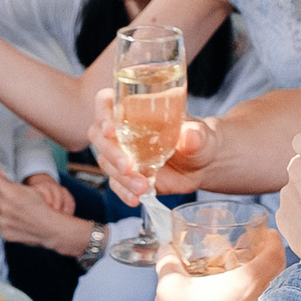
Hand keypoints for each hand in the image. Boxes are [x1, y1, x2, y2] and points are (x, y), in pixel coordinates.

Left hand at [0, 171, 96, 252]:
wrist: (52, 229)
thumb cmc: (43, 206)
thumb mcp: (30, 188)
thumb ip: (9, 181)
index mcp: (11, 193)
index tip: (1, 176)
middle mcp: (4, 208)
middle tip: (10, 193)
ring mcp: (3, 222)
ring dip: (2, 206)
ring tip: (17, 209)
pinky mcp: (4, 233)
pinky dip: (7, 219)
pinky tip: (19, 220)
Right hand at [87, 89, 214, 201]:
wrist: (200, 164)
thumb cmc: (198, 139)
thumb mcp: (200, 134)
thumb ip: (196, 134)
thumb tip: (191, 135)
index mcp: (135, 108)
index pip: (106, 102)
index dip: (103, 113)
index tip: (110, 129)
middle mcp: (123, 129)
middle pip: (99, 136)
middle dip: (110, 153)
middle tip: (127, 167)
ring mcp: (122, 154)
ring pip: (106, 162)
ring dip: (121, 177)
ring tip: (143, 186)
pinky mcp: (125, 176)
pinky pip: (116, 184)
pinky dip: (124, 192)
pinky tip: (136, 199)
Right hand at [146, 226, 287, 300]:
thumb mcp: (168, 283)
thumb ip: (169, 260)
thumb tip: (167, 248)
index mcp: (244, 284)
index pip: (275, 257)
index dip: (274, 240)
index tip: (265, 230)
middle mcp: (250, 298)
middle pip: (273, 271)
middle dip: (266, 253)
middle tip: (250, 239)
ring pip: (261, 285)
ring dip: (253, 269)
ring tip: (232, 255)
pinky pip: (247, 297)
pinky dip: (241, 283)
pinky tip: (216, 279)